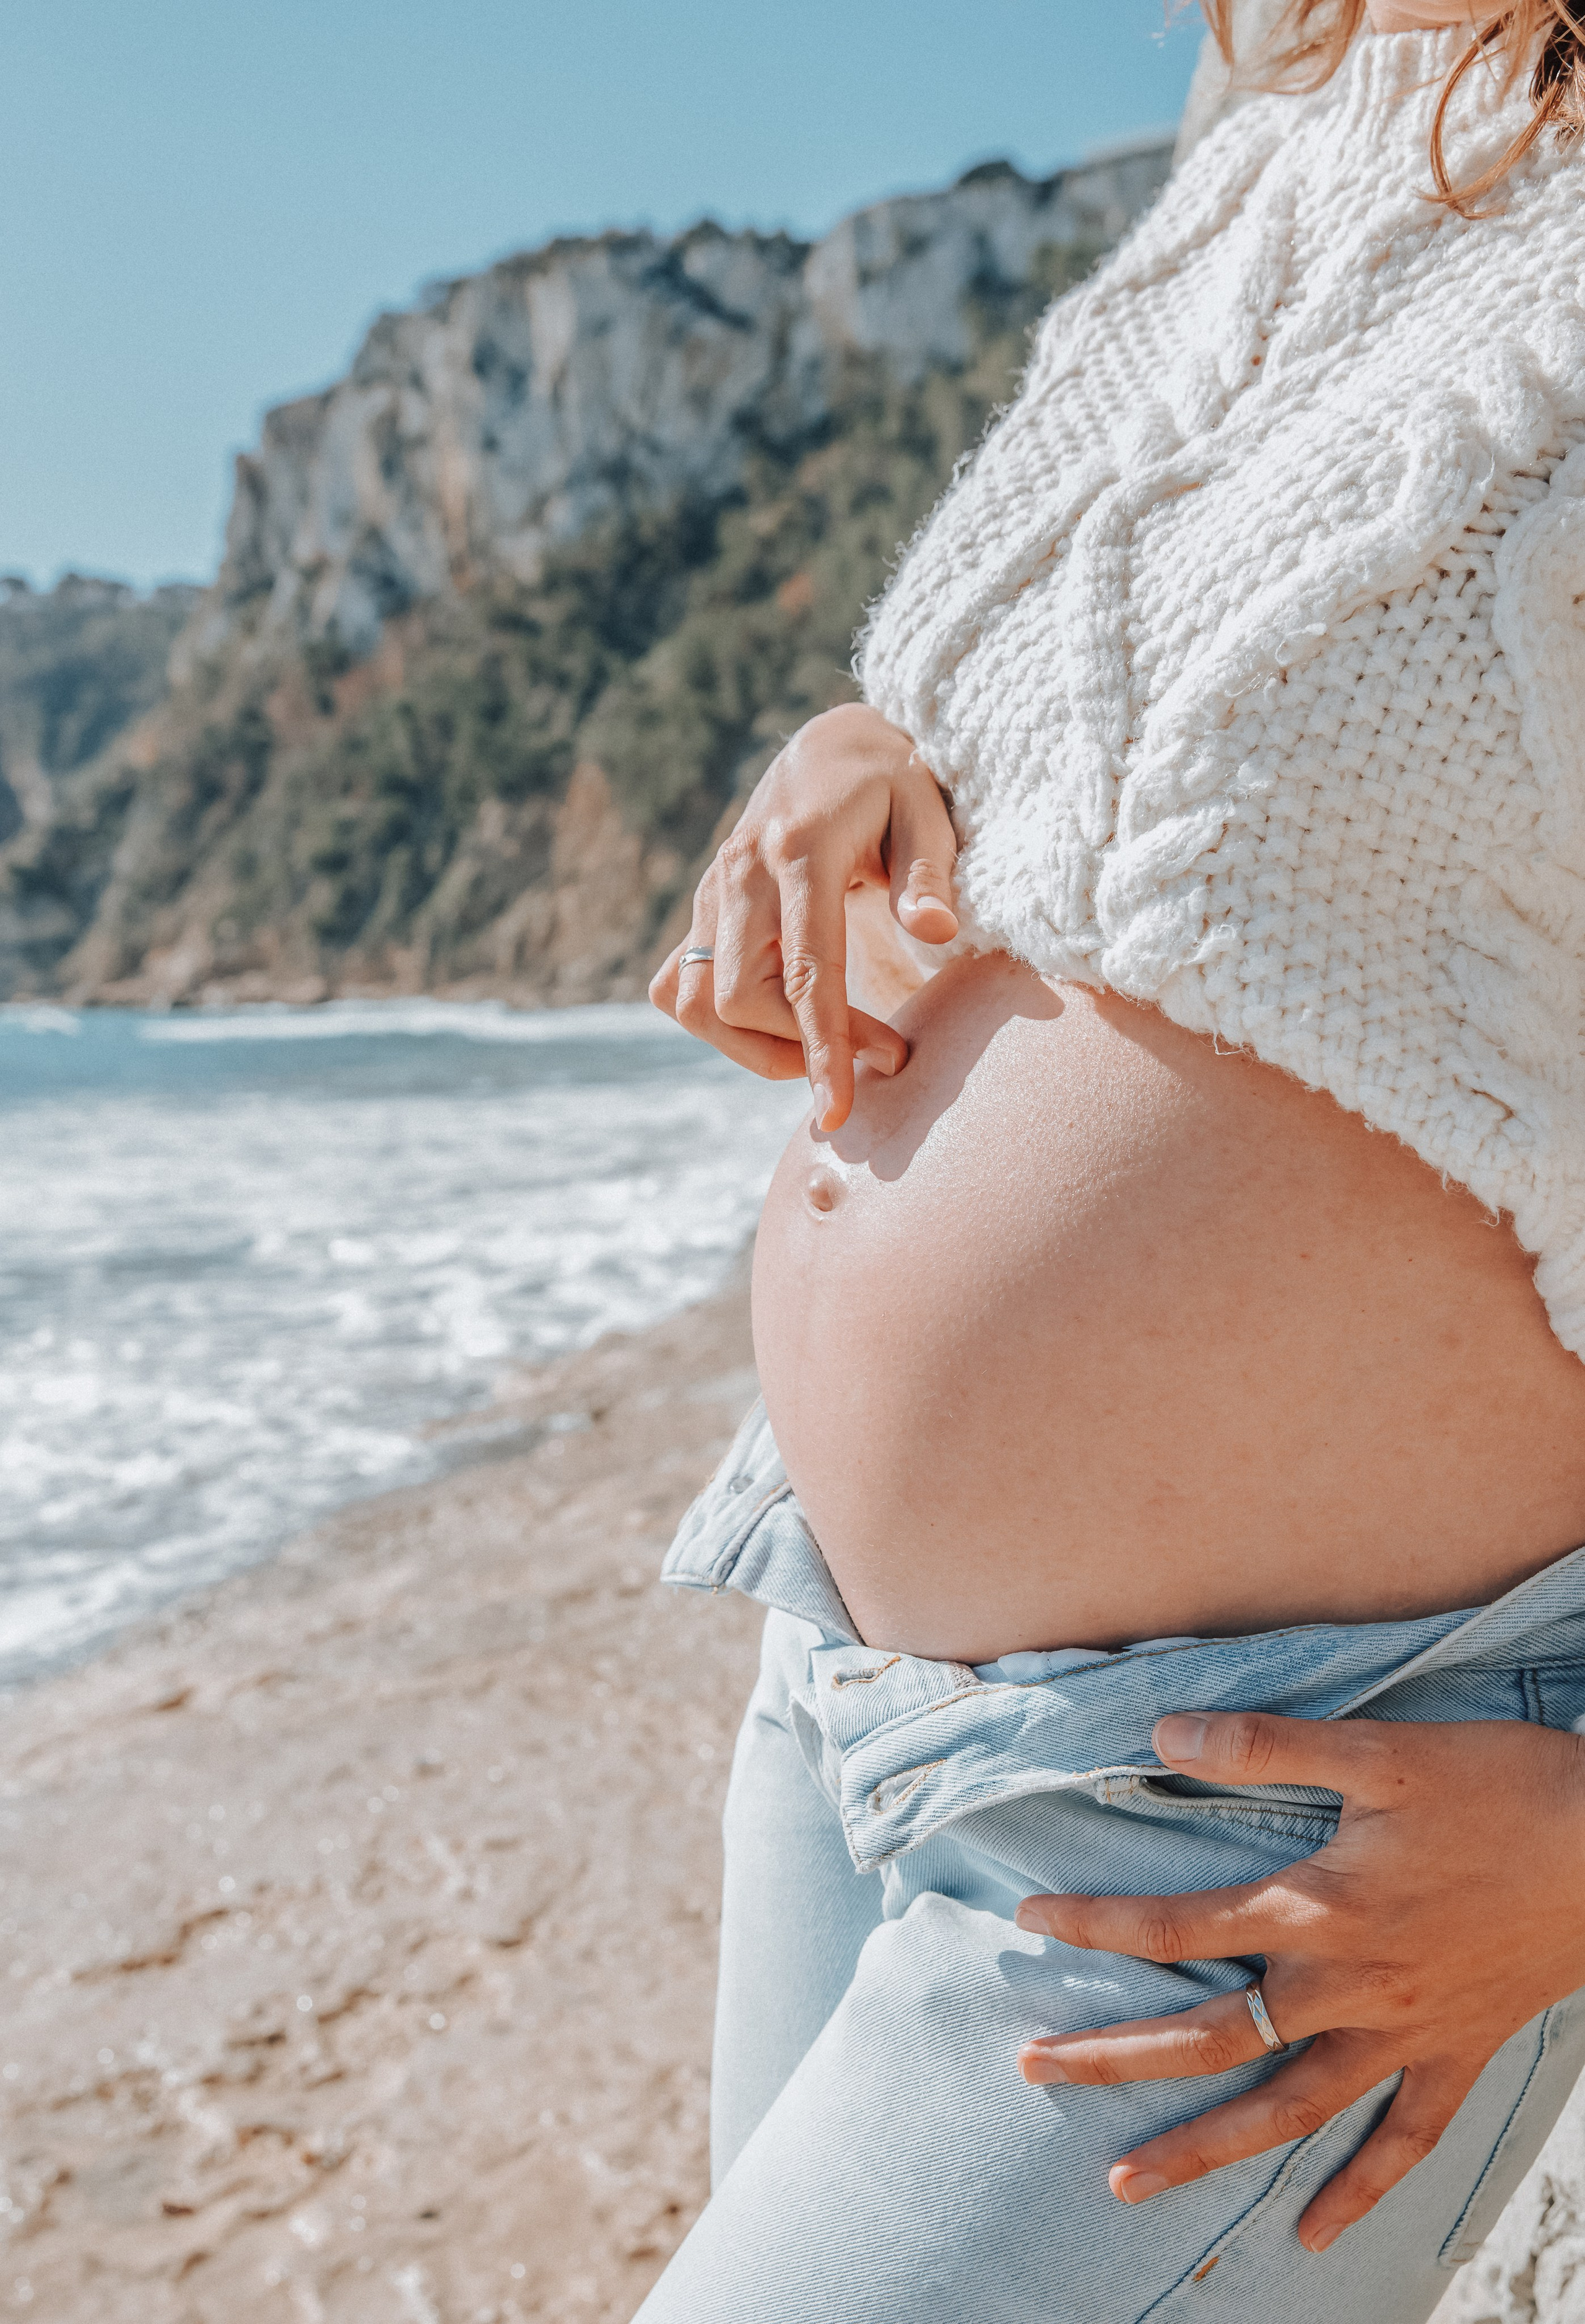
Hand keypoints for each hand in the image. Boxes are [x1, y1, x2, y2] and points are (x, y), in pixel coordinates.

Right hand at [648, 702, 957, 1130]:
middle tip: (880, 1054)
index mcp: (798, 851)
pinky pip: (680, 985)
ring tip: (825, 1048)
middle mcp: (740, 873)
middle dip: (798, 1048)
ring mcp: (713, 891)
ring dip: (756, 1044)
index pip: (803, 971)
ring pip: (698, 1000)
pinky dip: (721, 1021)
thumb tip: (934, 932)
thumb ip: (929, 874)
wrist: (832, 745)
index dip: (821, 1046)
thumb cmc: (893, 783)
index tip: (841, 1107)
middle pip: (737, 997)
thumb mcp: (928, 811)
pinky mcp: (703, 907)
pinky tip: (778, 1021)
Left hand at [1014, 1710, 1584, 2252]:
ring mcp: (1401, 2034)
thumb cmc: (1494, 1787)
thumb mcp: (1375, 1750)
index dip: (1096, 1924)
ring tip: (1123, 2186)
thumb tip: (1162, 1733)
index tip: (1027, 1922)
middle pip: (1208, 2036)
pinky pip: (1402, 2143)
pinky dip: (1358, 2192)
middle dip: (1113, 2056)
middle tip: (1032, 2071)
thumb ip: (1264, 1746)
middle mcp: (1345, 1987)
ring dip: (1201, 2148)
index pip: (1176, 1925)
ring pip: (1285, 2110)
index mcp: (1314, 1910)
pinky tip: (1315, 2238)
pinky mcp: (1456, 2055)